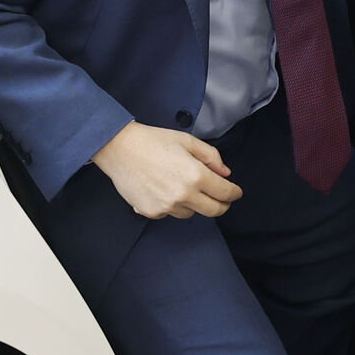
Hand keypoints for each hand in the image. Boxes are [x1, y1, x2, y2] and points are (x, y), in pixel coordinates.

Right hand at [92, 121, 241, 219]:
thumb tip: (225, 173)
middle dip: (222, 205)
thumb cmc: (153, 141)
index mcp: (196, 176)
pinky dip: (172, 205)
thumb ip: (211, 157)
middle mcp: (183, 195)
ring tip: (184, 188)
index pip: (225, 193)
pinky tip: (163, 189)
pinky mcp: (152, 212)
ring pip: (191, 213)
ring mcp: (166, 206)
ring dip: (194, 204)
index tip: (235, 192)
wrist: (120, 149)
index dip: (234, 193)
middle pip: (213, 210)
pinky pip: (170, 213)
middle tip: (222, 199)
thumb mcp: (188, 141)